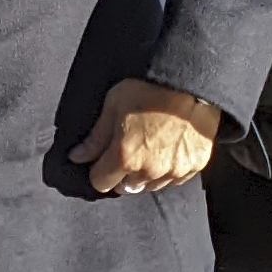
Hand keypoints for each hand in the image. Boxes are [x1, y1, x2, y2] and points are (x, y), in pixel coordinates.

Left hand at [73, 79, 220, 194]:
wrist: (192, 83)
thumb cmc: (150, 88)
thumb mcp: (113, 105)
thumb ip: (95, 137)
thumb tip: (77, 156)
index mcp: (124, 157)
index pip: (100, 183)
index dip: (98, 171)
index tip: (102, 159)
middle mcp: (149, 171)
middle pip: (126, 188)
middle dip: (121, 174)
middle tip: (127, 150)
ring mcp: (174, 171)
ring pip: (150, 186)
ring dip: (145, 175)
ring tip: (149, 149)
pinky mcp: (195, 166)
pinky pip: (174, 179)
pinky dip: (168, 171)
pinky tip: (167, 151)